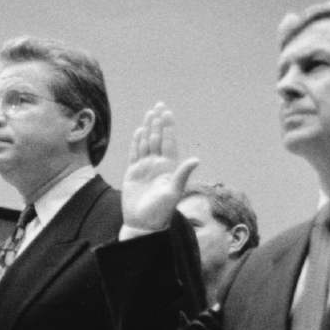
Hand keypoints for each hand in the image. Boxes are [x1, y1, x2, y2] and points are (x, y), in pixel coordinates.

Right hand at [121, 102, 199, 232]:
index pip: (169, 142)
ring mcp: (145, 168)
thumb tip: (196, 159)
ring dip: (148, 129)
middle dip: (158, 122)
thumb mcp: (173, 192)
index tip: (167, 113)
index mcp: (169, 167)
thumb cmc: (161, 211)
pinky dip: (136, 142)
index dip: (168, 127)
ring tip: (149, 114)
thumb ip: (182, 174)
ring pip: (146, 143)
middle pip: (158, 138)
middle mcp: (157, 165)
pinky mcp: (133, 173)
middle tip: (159, 105)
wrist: (143, 224)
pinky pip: (135, 154)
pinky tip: (139, 132)